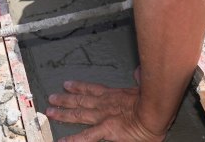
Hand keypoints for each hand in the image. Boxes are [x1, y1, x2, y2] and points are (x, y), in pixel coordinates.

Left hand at [46, 81, 163, 141]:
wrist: (154, 111)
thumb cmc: (152, 100)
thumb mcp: (145, 84)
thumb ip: (139, 78)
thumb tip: (139, 70)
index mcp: (113, 95)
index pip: (91, 89)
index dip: (78, 87)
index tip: (67, 84)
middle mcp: (104, 104)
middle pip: (80, 100)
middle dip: (64, 99)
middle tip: (51, 98)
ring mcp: (102, 116)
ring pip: (78, 114)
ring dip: (63, 113)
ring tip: (50, 112)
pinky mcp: (106, 129)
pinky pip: (86, 137)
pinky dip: (73, 140)